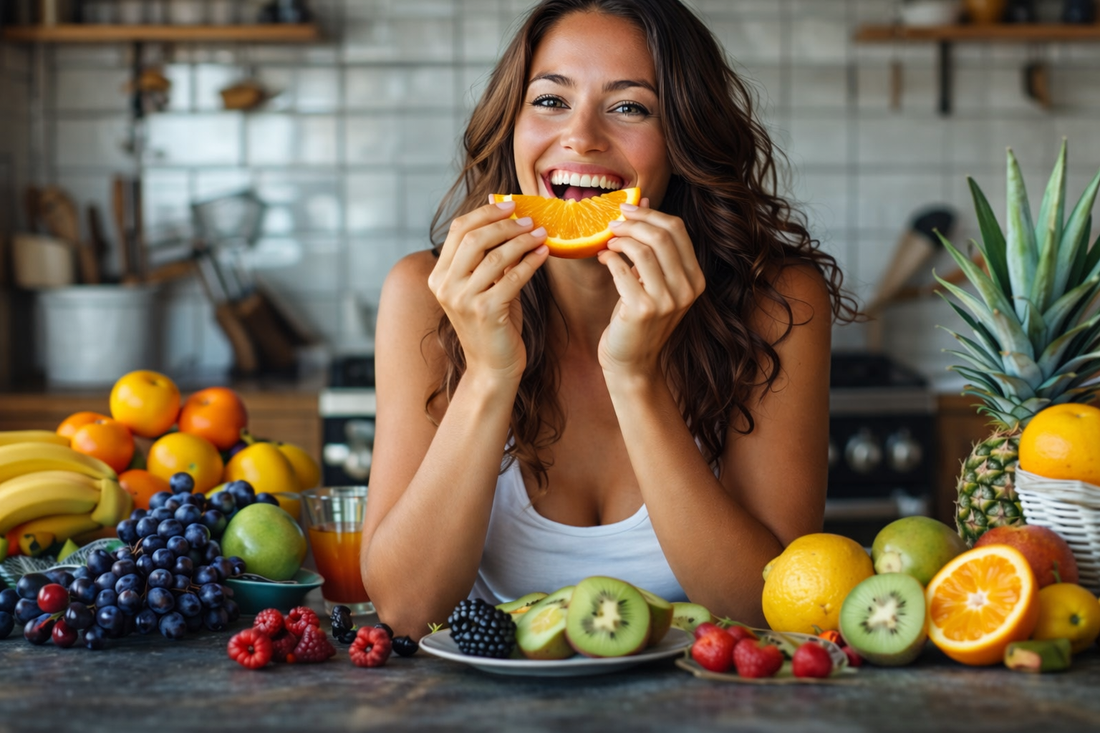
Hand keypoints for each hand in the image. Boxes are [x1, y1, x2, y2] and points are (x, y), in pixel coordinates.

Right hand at [427, 199, 548, 382]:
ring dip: (522, 241)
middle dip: (505, 224)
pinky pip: (513, 277)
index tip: (510, 205)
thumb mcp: (483, 286)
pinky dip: (531, 261)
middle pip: (474, 238)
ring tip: (541, 234)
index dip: (485, 213)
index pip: (458, 230)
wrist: (492, 366)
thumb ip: (487, 255)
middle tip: (530, 219)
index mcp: (439, 276)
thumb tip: (505, 214)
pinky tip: (544, 253)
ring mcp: (463, 300)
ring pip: (495, 256)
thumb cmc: (492, 322)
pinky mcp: (486, 312)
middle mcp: (445, 286)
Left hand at [595, 199, 705, 378]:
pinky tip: (603, 258)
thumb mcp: (651, 280)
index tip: (627, 209)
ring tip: (607, 241)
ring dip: (620, 239)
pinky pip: (623, 270)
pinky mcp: (642, 310)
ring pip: (643, 250)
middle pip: (662, 235)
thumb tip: (642, 201)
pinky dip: (609, 258)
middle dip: (633, 223)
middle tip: (613, 223)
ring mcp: (667, 301)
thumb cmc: (638, 318)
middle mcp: (686, 289)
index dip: (650, 214)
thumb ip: (652, 246)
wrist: (631, 361)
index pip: (678, 230)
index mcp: (695, 279)